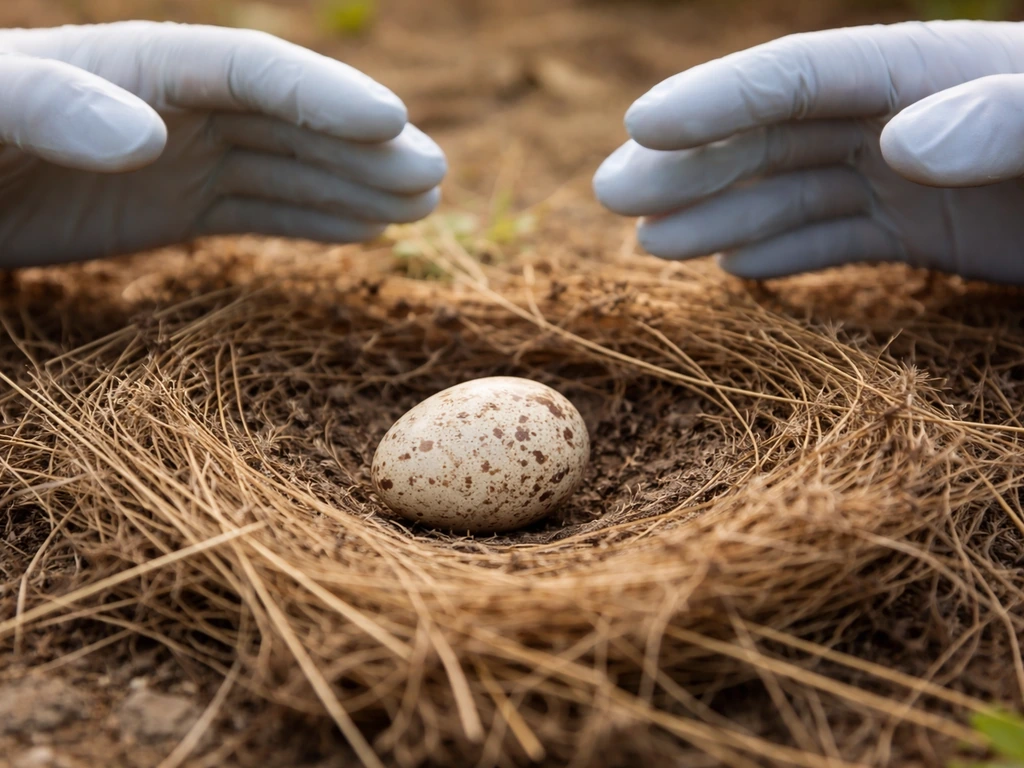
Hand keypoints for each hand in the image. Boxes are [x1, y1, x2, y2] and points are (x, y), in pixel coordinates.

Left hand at [0, 21, 445, 266]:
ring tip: (422, 204)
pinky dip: (313, 219)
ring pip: (288, 168)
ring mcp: (181, 159)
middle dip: (364, 148)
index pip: (252, 70)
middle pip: (291, 122)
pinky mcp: (174, 207)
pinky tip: (363, 229)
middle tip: (434, 177)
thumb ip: (55, 109)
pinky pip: (260, 210)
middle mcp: (177, 108)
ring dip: (356, 184)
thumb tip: (153, 136)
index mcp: (141, 68)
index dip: (324, 94)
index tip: (393, 122)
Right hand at [594, 21, 1023, 283]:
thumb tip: (899, 141)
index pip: (805, 74)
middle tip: (610, 195)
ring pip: (792, 188)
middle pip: (777, 134)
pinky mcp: (932, 233)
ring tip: (649, 244)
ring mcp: (916, 178)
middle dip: (692, 163)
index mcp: (937, 76)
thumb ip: (1006, 119)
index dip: (718, 98)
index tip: (638, 125)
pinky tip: (734, 267)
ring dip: (719, 212)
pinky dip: (782, 252)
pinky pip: (837, 236)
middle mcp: (911, 120)